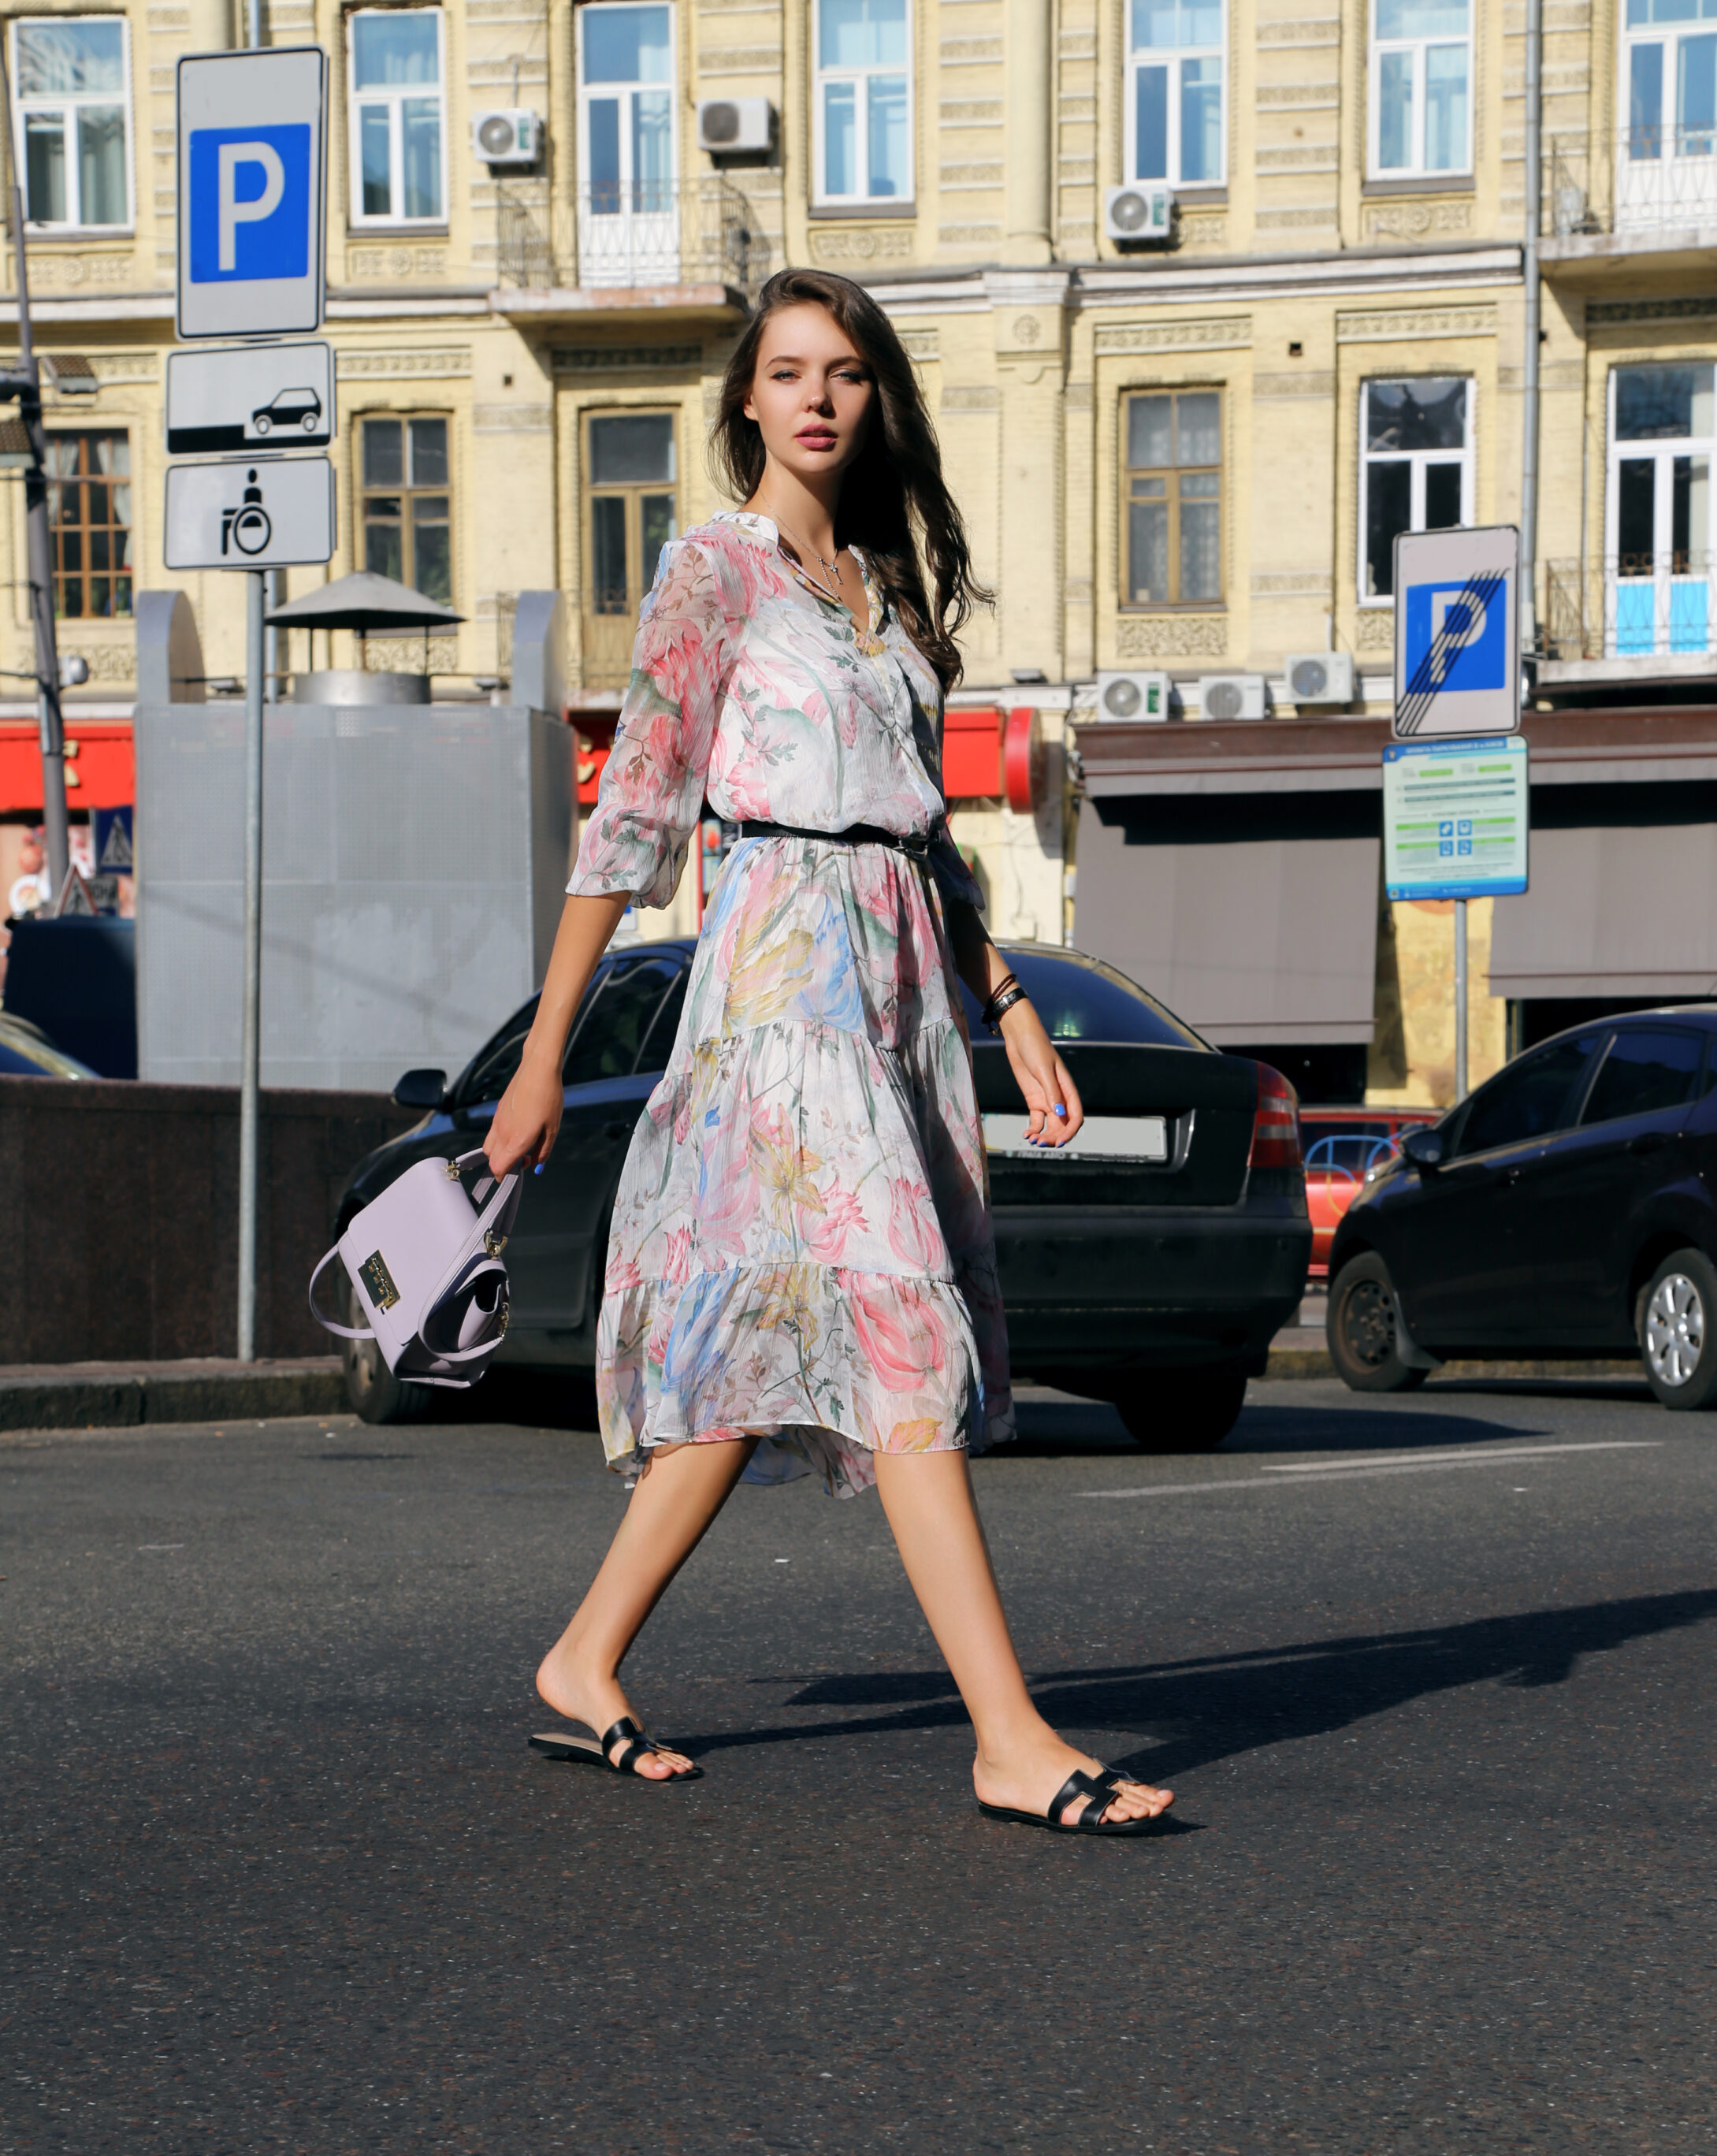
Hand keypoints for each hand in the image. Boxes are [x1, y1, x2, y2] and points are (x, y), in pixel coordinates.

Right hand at [484, 1043, 563, 1179]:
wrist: (538, 1069)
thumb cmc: (549, 1097)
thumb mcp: (553, 1128)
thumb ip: (543, 1150)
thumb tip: (537, 1165)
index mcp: (516, 1140)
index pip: (499, 1167)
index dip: (505, 1176)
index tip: (518, 1172)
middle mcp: (502, 1132)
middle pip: (491, 1159)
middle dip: (503, 1165)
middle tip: (524, 1159)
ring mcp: (497, 1121)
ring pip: (488, 1146)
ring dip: (500, 1153)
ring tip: (520, 1145)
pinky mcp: (497, 1112)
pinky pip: (492, 1133)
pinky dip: (499, 1140)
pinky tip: (518, 1130)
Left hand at [999, 1002, 1082, 1147]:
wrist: (1019, 1037)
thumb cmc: (1035, 1048)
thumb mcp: (1043, 1069)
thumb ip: (1051, 1092)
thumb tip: (1059, 1114)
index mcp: (1068, 1089)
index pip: (1075, 1116)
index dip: (1070, 1131)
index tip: (1059, 1142)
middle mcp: (1060, 1097)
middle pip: (1063, 1124)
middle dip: (1054, 1137)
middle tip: (1040, 1143)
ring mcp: (1047, 1099)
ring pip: (1050, 1125)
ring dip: (1044, 1135)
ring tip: (1032, 1140)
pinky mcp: (1034, 1099)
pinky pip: (1037, 1120)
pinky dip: (1033, 1129)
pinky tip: (1026, 1135)